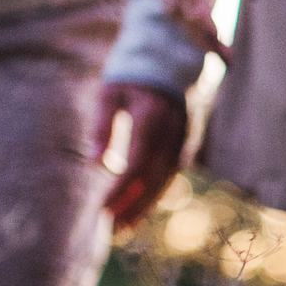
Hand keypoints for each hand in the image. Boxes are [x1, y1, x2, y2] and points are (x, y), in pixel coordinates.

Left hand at [90, 81, 188, 226]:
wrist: (169, 56)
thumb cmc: (132, 73)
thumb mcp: (110, 91)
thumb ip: (103, 125)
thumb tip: (96, 164)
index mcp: (153, 115)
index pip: (135, 163)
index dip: (119, 190)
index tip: (100, 209)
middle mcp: (174, 130)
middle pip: (153, 178)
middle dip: (132, 206)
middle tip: (110, 230)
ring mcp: (185, 138)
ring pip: (165, 180)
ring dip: (144, 206)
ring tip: (123, 228)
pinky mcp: (189, 142)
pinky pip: (172, 174)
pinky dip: (156, 194)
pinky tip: (139, 209)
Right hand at [150, 0, 257, 61]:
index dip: (200, 14)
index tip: (220, 40)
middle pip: (175, 0)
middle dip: (199, 34)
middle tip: (228, 60)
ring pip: (169, 5)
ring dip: (193, 33)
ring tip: (222, 56)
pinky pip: (170, 0)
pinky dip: (187, 21)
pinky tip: (209, 38)